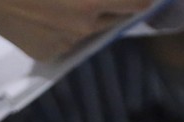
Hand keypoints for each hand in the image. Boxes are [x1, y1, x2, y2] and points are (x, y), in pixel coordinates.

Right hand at [0, 0, 153, 60]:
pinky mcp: (47, 54)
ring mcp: (66, 43)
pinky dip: (63, 27)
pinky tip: (44, 12)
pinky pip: (67, 40)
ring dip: (90, 15)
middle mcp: (86, 25)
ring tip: (66, 0)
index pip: (139, 2)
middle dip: (117, 2)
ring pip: (92, 30)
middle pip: (119, 17)